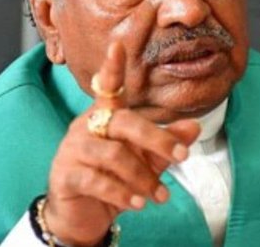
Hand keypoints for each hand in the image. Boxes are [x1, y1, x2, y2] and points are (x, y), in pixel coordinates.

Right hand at [43, 42, 200, 245]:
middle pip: (124, 122)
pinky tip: (138, 204)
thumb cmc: (115, 179)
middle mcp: (87, 126)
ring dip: (143, 177)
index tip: (118, 44)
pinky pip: (96, 180)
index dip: (112, 67)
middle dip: (158, 139)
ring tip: (160, 195)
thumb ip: (166, 144)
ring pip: (113, 154)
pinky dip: (123, 193)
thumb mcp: (146, 160)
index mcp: (106, 116)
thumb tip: (194, 127)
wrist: (84, 215)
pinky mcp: (65, 174)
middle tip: (184, 157)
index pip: (108, 87)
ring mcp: (73, 149)